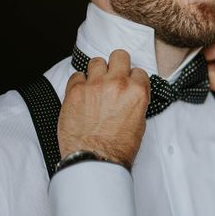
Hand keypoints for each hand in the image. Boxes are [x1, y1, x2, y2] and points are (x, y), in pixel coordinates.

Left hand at [57, 49, 150, 168]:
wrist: (94, 159)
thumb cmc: (118, 147)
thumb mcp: (139, 123)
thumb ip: (136, 102)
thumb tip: (130, 95)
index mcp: (137, 92)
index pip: (138, 71)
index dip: (133, 79)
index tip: (128, 85)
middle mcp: (117, 84)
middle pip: (119, 56)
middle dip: (117, 65)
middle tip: (113, 76)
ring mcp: (95, 85)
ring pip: (97, 61)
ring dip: (97, 71)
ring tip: (95, 84)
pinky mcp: (75, 90)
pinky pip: (77, 75)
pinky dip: (79, 82)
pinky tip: (82, 94)